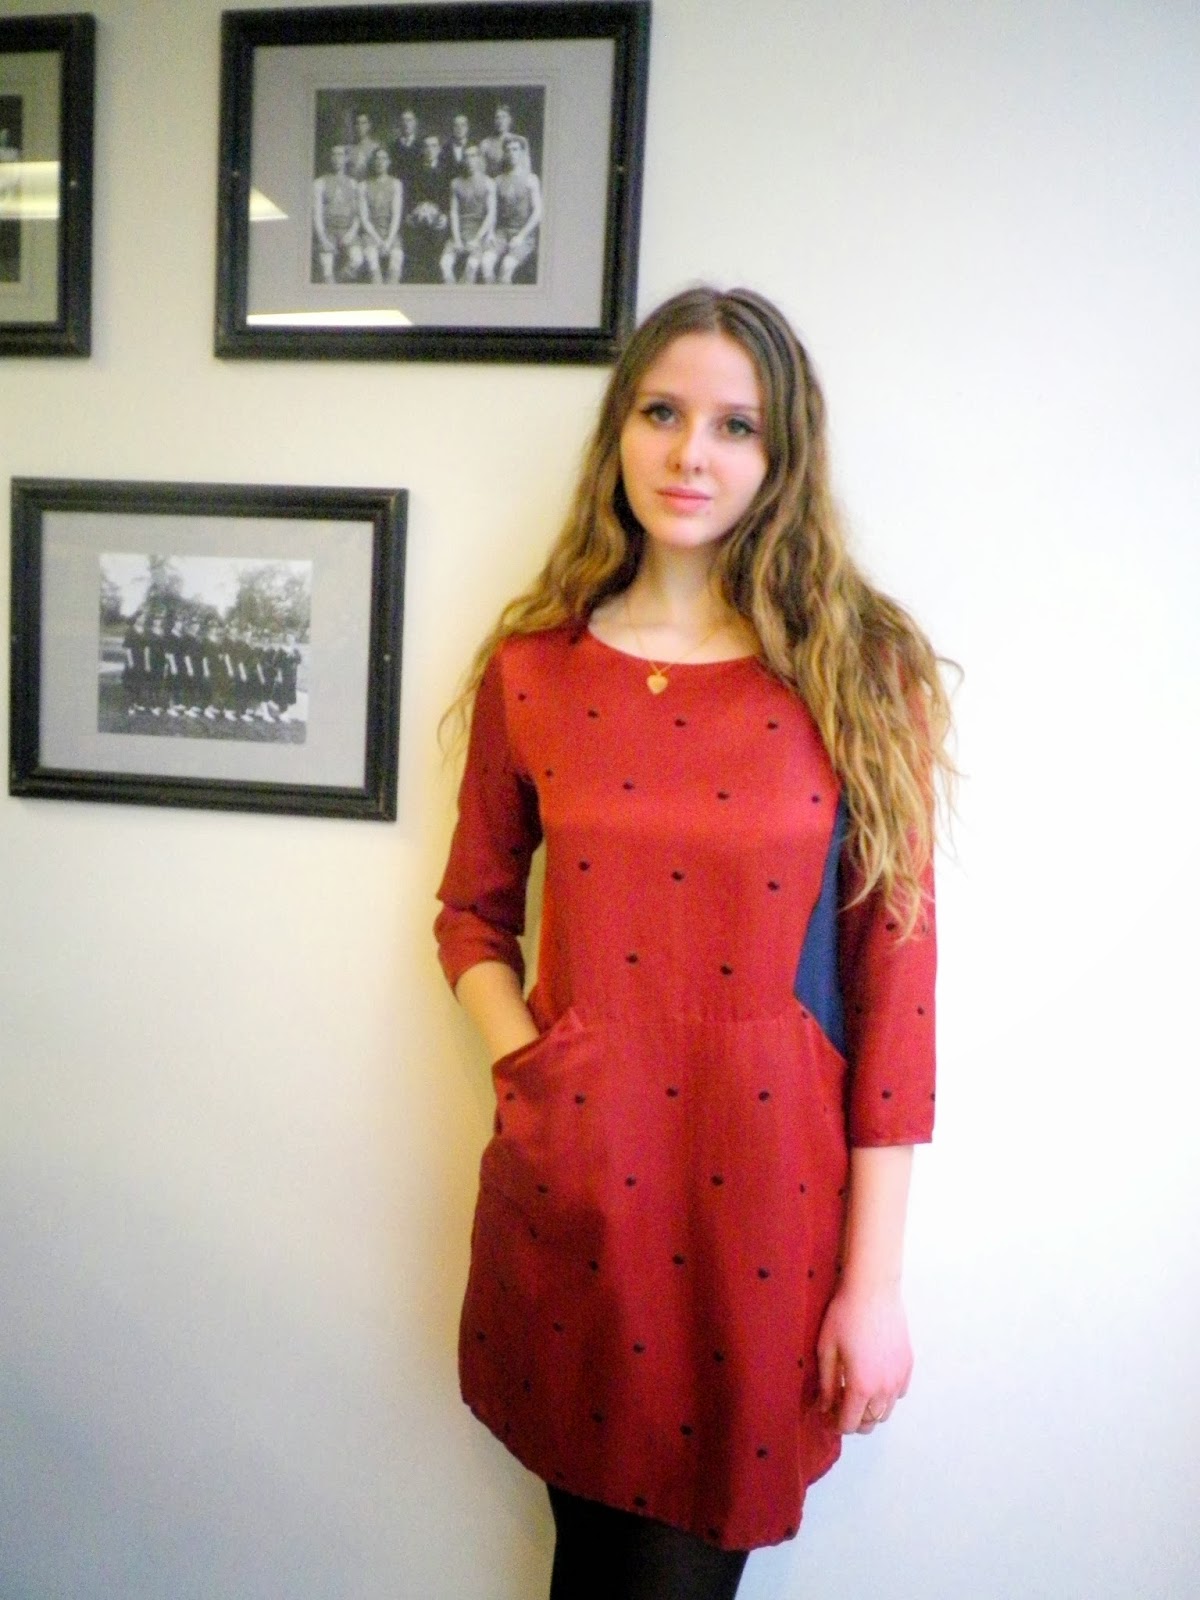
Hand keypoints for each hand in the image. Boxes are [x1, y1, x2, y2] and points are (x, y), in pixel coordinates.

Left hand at [816, 1277, 912, 1434]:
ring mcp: (899, 1378)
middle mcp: (885, 1389)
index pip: (849, 1424)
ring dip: (870, 1410)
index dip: (835, 1424)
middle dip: (853, 1420)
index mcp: (862, 1387)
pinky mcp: (908, 1365)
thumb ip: (826, 1385)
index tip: (826, 1414)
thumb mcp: (827, 1350)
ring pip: (886, 1412)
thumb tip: (823, 1408)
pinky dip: (886, 1395)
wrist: (873, 1290)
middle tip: (838, 1404)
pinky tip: (873, 1377)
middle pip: (870, 1423)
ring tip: (855, 1391)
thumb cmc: (845, 1316)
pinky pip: (898, 1394)